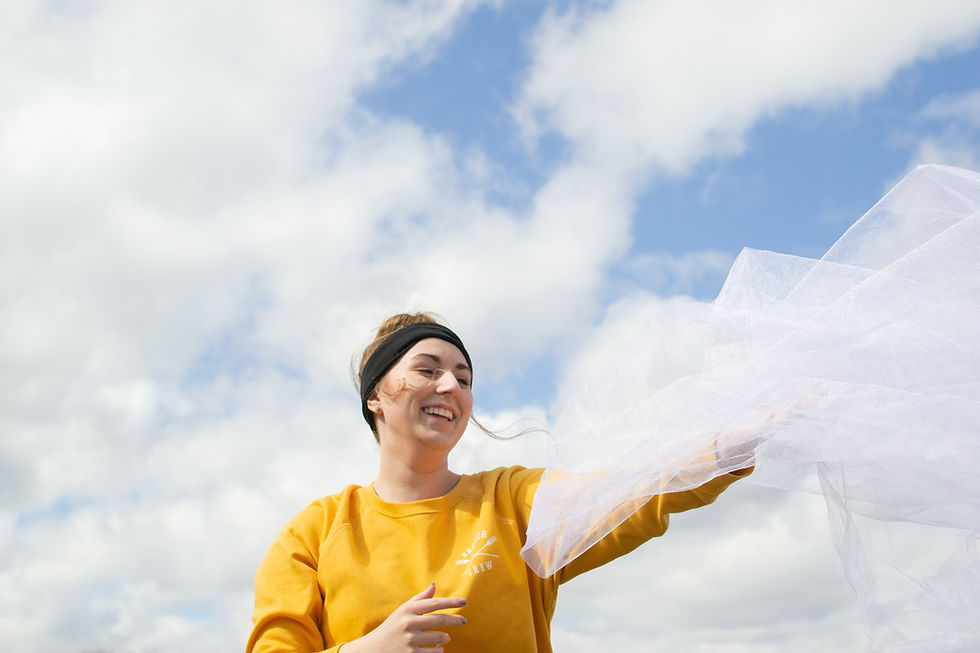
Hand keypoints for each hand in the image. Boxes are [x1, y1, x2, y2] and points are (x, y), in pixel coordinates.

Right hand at [338, 583, 466, 652]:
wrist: (371, 651)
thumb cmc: (391, 628)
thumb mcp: (401, 612)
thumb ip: (419, 599)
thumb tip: (434, 585)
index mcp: (407, 610)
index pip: (433, 603)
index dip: (451, 602)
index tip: (464, 601)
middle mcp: (408, 623)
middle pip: (440, 620)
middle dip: (456, 620)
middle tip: (464, 620)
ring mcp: (410, 640)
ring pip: (440, 638)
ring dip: (445, 638)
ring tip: (444, 637)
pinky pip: (435, 652)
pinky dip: (438, 650)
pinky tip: (435, 648)